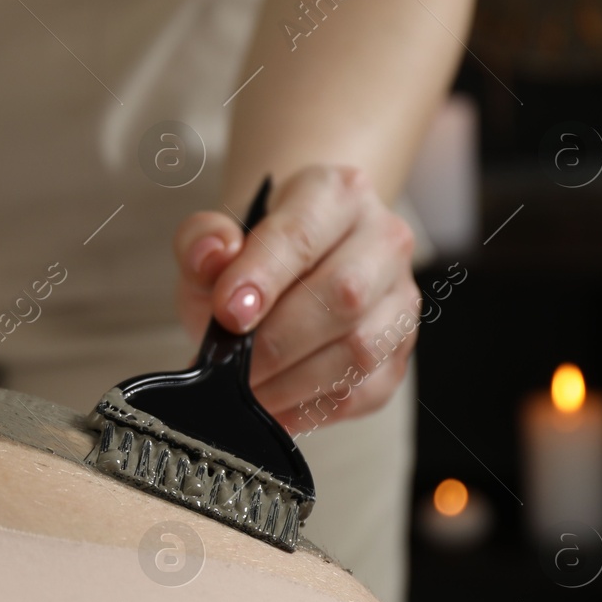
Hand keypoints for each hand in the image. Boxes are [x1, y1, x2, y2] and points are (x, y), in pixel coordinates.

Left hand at [173, 165, 420, 434]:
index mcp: (336, 194)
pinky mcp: (398, 354)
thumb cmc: (251, 258)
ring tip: (248, 388)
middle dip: (276, 340)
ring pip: (360, 349)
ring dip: (292, 381)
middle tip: (232, 364)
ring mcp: (400, 299)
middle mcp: (383, 240)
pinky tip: (275, 404)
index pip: (303, 235)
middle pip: (344, 295)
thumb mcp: (214, 240)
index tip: (228, 313)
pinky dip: (311, 406)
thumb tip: (212, 255)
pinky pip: (363, 391)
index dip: (263, 278)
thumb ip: (202, 241)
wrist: (287, 275)